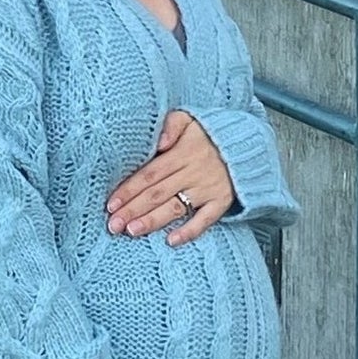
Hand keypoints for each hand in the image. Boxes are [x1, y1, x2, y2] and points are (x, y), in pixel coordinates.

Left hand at [107, 111, 235, 247]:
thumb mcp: (190, 118)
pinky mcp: (221, 202)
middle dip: (133, 210)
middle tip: (112, 225)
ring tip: (131, 231)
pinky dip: (189, 232)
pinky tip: (171, 241)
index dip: (129, 189)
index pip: (149, 174)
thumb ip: (171, 125)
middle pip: (157, 194)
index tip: (111, 204)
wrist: (246, 144)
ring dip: (152, 221)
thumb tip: (159, 141)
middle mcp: (192, 173)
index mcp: (181, 153)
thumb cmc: (209, 133)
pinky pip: (205, 220)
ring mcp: (207, 189)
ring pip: (175, 208)